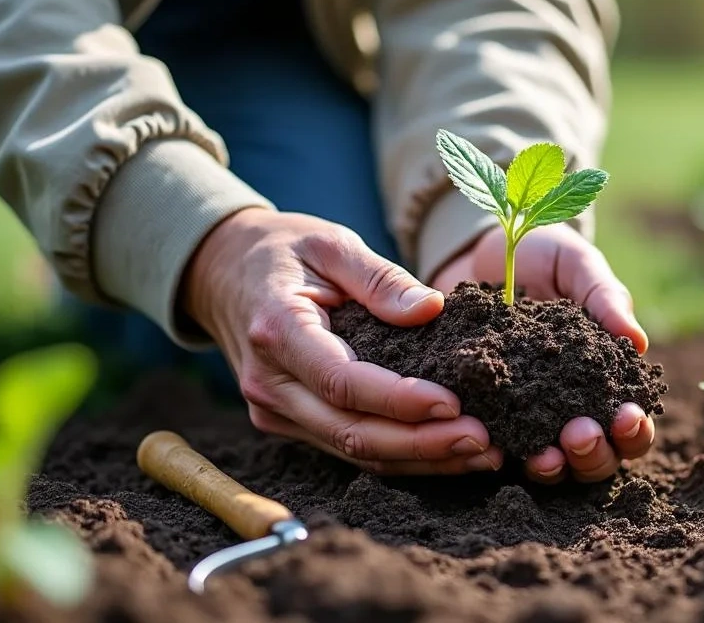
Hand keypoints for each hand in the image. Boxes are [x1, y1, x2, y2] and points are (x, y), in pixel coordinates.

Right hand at [183, 208, 502, 474]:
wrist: (220, 272)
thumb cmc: (283, 251)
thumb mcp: (332, 243)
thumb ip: (382, 278)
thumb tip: (431, 309)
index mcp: (278, 331)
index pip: (342, 382)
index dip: (399, 401)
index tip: (453, 403)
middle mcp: (270, 383)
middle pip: (350, 432)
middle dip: (422, 444)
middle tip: (483, 441)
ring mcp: (274, 410)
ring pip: (353, 451)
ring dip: (420, 459)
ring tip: (482, 455)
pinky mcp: (289, 423)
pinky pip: (349, 448)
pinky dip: (401, 455)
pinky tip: (449, 453)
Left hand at [432, 224, 655, 482]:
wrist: (476, 249)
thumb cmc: (541, 254)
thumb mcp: (575, 264)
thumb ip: (604, 297)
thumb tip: (638, 343)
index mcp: (603, 377)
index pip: (630, 423)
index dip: (634, 430)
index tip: (625, 414)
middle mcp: (569, 406)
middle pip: (596, 458)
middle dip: (595, 455)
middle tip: (580, 434)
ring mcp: (526, 416)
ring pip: (552, 466)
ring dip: (554, 468)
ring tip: (545, 455)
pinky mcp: (484, 415)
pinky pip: (496, 447)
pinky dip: (500, 454)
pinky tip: (495, 446)